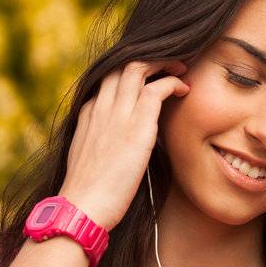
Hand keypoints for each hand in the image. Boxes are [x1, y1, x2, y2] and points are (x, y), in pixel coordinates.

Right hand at [60, 59, 189, 228]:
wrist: (82, 208)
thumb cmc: (88, 194)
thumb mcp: (89, 160)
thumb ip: (102, 144)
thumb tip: (118, 147)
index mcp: (88, 114)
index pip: (108, 78)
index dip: (131, 71)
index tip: (150, 76)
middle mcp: (101, 107)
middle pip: (122, 63)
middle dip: (149, 58)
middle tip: (170, 64)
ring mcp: (117, 114)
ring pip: (139, 67)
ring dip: (164, 63)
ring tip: (181, 69)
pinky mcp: (136, 127)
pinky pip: (156, 89)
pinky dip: (173, 83)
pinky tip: (184, 90)